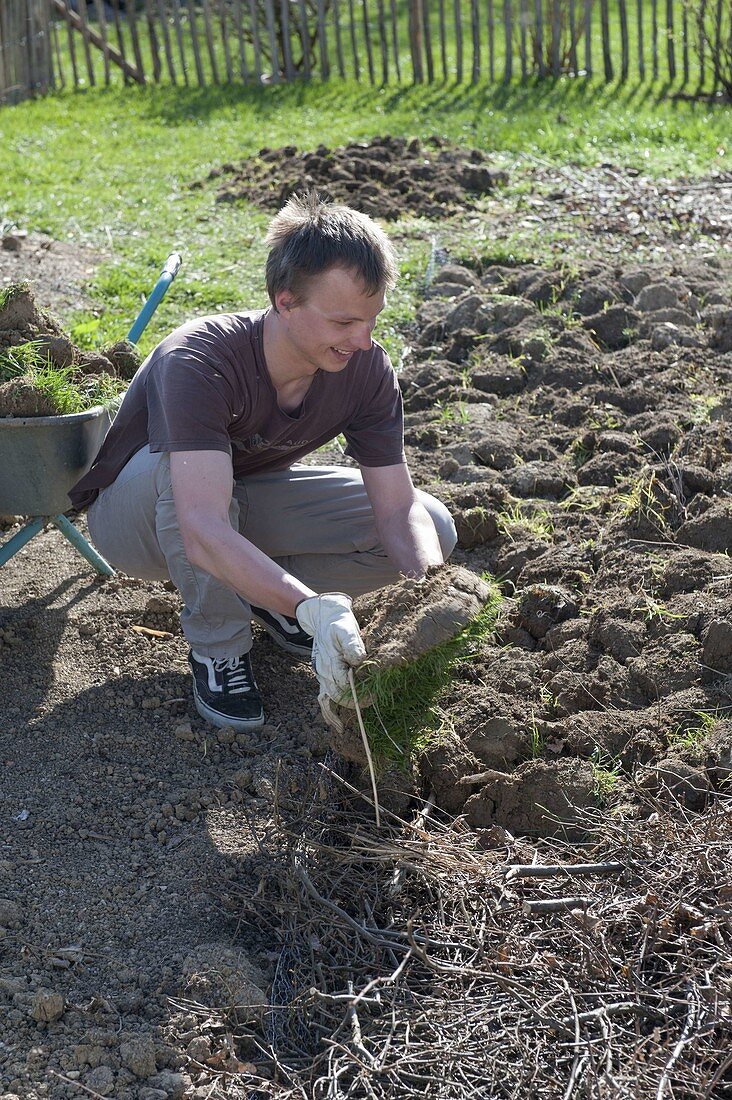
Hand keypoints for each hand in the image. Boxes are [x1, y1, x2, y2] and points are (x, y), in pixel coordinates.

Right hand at [295, 593, 365, 723]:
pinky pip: (323, 699)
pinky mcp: (323, 675)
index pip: (345, 685)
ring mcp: (321, 675)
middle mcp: (323, 671)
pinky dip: (330, 711)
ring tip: (359, 711)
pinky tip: (337, 724)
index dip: (360, 693)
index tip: (375, 695)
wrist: (323, 616)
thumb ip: (352, 644)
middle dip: (354, 702)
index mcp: (330, 661)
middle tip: (372, 701)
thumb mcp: (346, 628)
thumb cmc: (338, 621)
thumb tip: (358, 660)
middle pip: (337, 696)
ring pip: (331, 699)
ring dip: (344, 707)